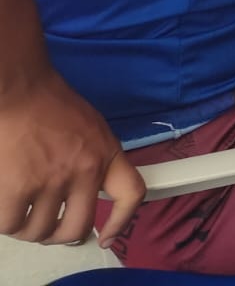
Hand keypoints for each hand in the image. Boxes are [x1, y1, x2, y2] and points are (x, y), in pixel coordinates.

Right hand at [0, 68, 145, 245]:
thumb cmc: (51, 106)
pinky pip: (11, 224)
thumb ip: (95, 159)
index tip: (107, 236)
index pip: (131, 194)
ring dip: (29, 229)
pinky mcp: (18, 187)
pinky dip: (7, 222)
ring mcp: (52, 180)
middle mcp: (85, 170)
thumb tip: (87, 193)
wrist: (21, 90)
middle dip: (61, 236)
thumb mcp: (91, 129)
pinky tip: (8, 208)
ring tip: (23, 212)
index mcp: (107, 154)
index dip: (121, 221)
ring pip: (40, 230)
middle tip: (49, 229)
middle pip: (78, 227)